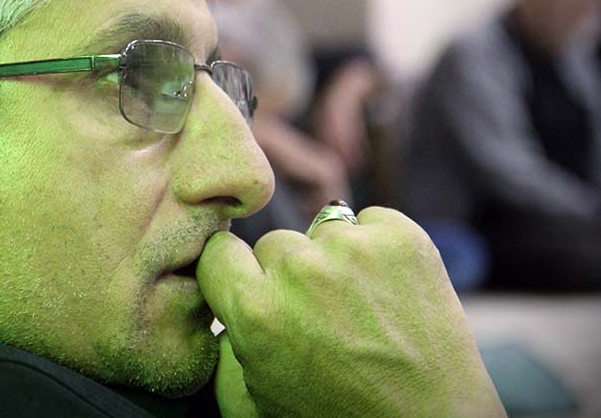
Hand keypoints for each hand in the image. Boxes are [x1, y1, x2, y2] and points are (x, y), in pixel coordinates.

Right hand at [197, 207, 503, 417]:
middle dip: (290, 274)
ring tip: (361, 306)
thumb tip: (217, 314)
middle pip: (275, 244)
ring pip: (323, 230)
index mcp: (256, 310)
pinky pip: (370, 220)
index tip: (252, 287)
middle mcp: (301, 270)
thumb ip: (220, 350)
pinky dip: (377, 247)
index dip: (235, 272)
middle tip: (319, 314)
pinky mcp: (402, 238)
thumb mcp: (254, 402)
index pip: (218, 252)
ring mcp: (354, 248)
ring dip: (335, 259)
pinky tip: (388, 289)